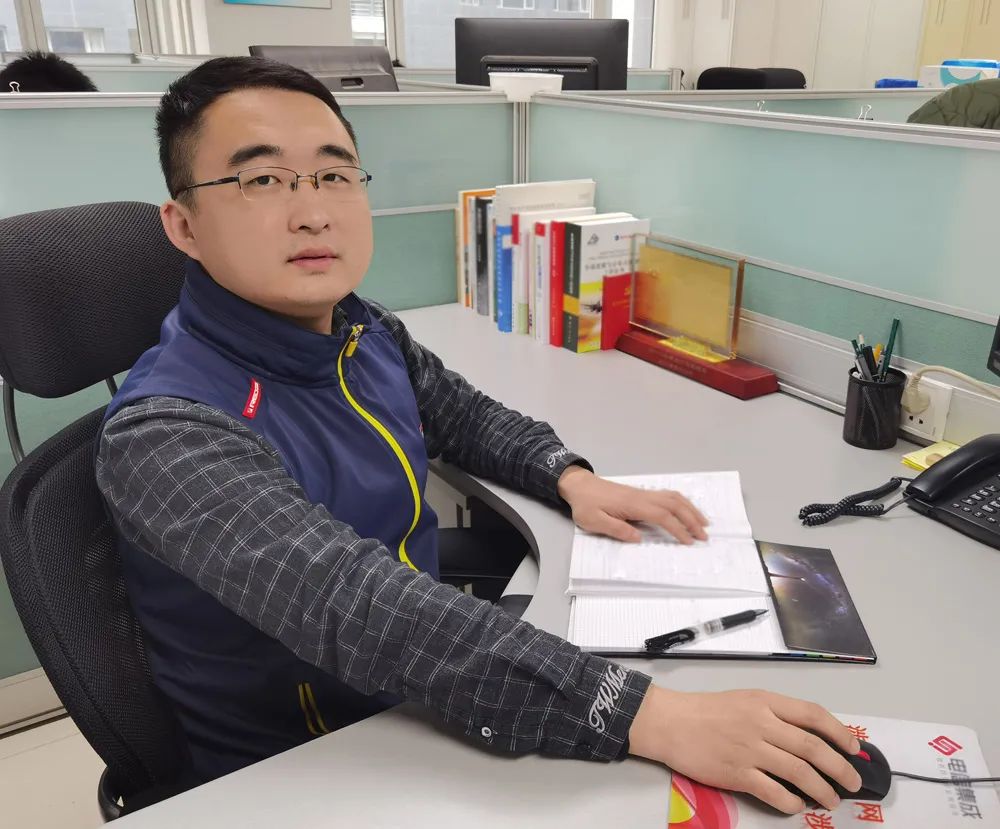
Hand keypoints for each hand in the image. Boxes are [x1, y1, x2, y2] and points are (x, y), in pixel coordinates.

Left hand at [556, 466, 708, 544]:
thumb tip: (639, 538)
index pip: (662, 516)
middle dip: (691, 520)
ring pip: (673, 497)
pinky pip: (667, 495)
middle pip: (674, 505)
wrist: (579, 485)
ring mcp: (643, 493)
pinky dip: (682, 502)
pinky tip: (686, 510)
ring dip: (690, 509)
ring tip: (703, 523)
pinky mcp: (641, 493)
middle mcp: (642, 496)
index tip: (689, 542)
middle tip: (704, 536)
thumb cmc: (585, 505)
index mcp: (633, 505)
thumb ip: (616, 529)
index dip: (678, 529)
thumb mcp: (594, 521)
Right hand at [628, 686, 862, 813]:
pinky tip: (797, 806)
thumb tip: (811, 737)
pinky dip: (792, 803)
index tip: (854, 748)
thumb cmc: (706, 710)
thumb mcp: (744, 700)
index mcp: (764, 701)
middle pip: (812, 748)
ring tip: (831, 800)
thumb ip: (775, 715)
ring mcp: (749, 750)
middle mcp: (761, 723)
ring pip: (799, 772)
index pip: (812, 714)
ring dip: (822, 790)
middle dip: (840, 768)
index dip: (839, 732)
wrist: (670, 722)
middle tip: (854, 783)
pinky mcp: (736, 774)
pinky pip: (774, 792)